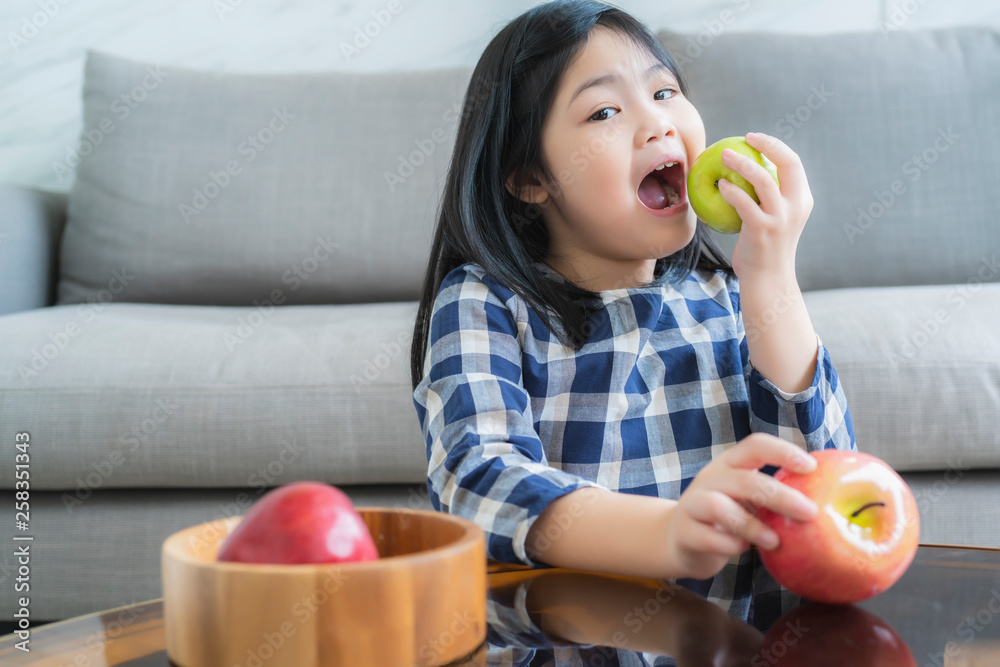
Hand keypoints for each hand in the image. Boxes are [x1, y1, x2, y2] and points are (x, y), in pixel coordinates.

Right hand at [663, 433, 819, 580]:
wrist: (678, 537)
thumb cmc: (724, 517)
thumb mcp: (745, 498)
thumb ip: (770, 494)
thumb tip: (824, 500)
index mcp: (729, 464)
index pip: (755, 445)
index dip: (783, 452)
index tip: (811, 467)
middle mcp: (710, 479)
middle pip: (745, 480)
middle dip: (781, 496)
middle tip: (809, 514)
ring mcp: (693, 504)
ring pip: (720, 507)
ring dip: (752, 525)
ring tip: (774, 541)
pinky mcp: (685, 532)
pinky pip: (710, 538)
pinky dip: (730, 545)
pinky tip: (743, 550)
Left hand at [718, 132, 813, 281]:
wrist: (767, 278)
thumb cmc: (764, 246)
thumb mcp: (775, 218)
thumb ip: (769, 198)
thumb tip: (744, 171)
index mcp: (802, 200)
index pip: (794, 163)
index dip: (775, 146)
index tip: (755, 138)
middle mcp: (796, 206)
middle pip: (788, 163)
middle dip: (768, 144)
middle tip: (745, 138)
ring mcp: (781, 218)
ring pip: (763, 179)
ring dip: (742, 163)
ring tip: (724, 156)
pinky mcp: (762, 229)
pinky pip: (744, 202)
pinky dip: (731, 190)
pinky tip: (720, 185)